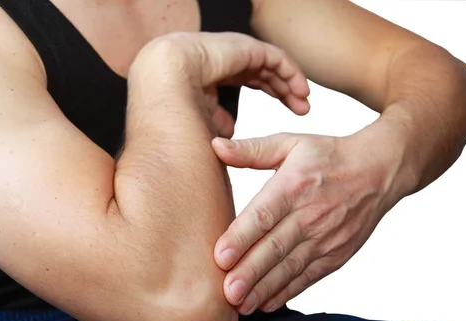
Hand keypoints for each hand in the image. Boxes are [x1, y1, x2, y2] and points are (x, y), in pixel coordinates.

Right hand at [131, 32, 310, 136]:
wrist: (161, 88)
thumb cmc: (169, 112)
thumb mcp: (198, 120)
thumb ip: (215, 120)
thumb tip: (229, 128)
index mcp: (207, 70)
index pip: (242, 76)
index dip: (264, 90)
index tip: (283, 108)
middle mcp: (220, 57)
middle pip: (258, 70)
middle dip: (280, 89)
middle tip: (300, 108)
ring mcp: (231, 49)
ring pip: (268, 64)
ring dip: (288, 84)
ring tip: (304, 103)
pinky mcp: (244, 47)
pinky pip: (274, 58)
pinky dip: (290, 73)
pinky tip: (301, 91)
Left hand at [211, 129, 403, 313]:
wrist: (379, 172)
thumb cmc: (327, 156)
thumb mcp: (290, 144)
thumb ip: (251, 150)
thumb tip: (216, 147)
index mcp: (293, 186)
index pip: (264, 215)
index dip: (242, 237)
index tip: (220, 256)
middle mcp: (310, 215)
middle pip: (275, 248)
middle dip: (250, 272)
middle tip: (227, 291)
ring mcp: (325, 238)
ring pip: (290, 267)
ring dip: (264, 287)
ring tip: (240, 304)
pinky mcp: (336, 255)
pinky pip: (308, 277)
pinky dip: (287, 291)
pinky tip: (266, 303)